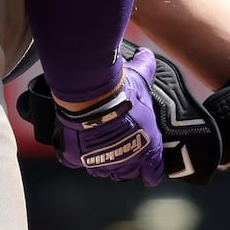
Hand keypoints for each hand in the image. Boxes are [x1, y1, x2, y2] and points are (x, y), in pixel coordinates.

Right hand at [55, 46, 163, 185]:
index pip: (153, 172)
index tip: (147, 165)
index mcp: (146, 149)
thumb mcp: (140, 77)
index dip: (150, 168)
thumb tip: (146, 54)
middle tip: (120, 148)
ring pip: (102, 171)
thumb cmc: (122, 92)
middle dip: (124, 165)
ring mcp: (100, 163)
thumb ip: (147, 66)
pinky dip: (75, 155)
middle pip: (126, 174)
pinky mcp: (77, 159)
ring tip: (98, 146)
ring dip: (101, 161)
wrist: (92, 98)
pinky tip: (77, 144)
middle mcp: (125, 162)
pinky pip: (75, 163)